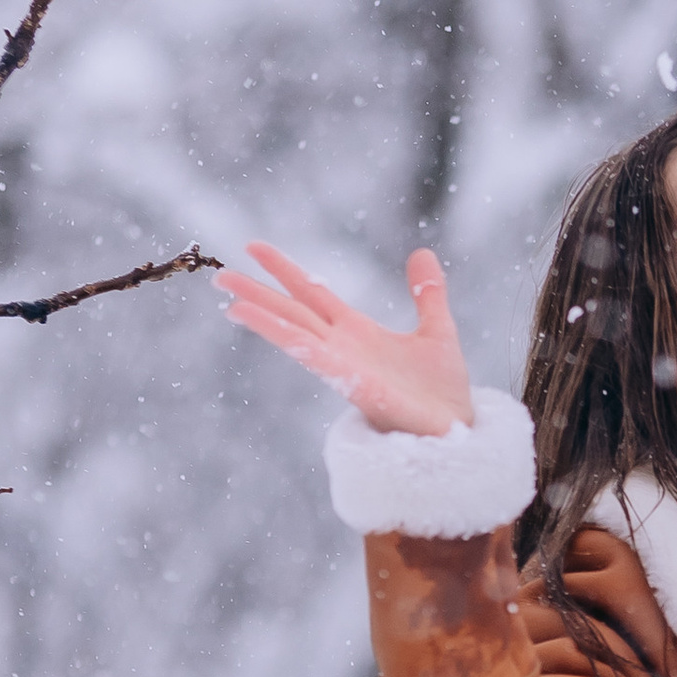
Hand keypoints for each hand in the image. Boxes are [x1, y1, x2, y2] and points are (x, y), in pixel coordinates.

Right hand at [213, 240, 474, 435]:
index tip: (253, 247)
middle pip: (291, 310)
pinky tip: (259, 322)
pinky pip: (311, 355)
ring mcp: (342, 364)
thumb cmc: (443, 392)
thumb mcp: (437, 330)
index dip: (284, 270)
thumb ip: (427, 293)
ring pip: (293, 332)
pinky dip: (284, 336)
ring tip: (228, 299)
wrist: (457, 429)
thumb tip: (423, 253)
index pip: (311, 292)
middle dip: (256, 292)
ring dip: (260, 315)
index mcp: (357, 331)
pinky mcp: (351, 382)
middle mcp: (342, 346)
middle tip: (219, 274)